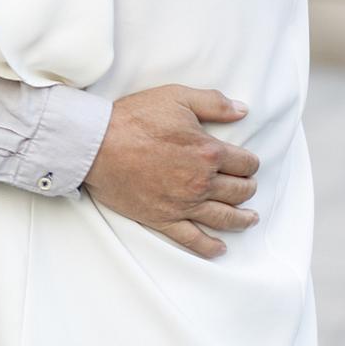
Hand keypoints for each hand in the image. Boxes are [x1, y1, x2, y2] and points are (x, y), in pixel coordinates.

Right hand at [83, 85, 260, 258]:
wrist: (95, 144)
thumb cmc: (133, 119)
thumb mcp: (175, 97)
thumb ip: (213, 103)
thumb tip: (242, 110)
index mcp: (209, 152)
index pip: (246, 163)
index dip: (249, 163)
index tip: (246, 164)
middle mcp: (202, 181)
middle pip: (240, 191)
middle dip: (247, 188)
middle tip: (246, 187)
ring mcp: (184, 203)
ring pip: (225, 217)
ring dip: (241, 219)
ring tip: (249, 219)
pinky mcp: (163, 218)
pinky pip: (193, 239)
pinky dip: (210, 247)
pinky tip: (219, 248)